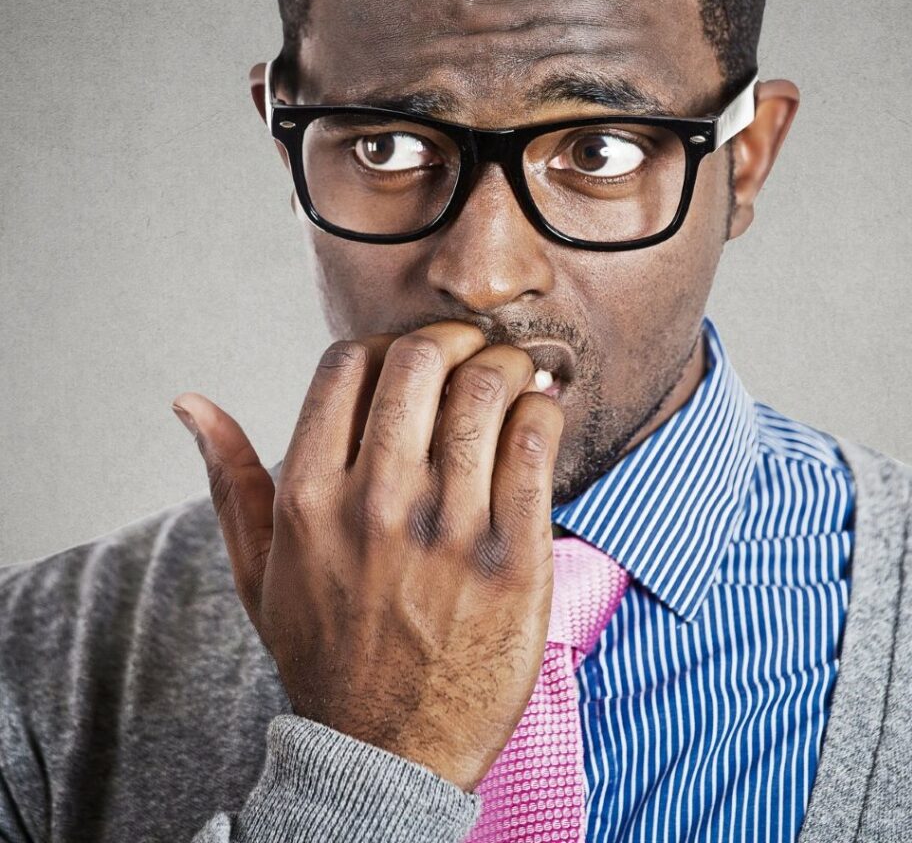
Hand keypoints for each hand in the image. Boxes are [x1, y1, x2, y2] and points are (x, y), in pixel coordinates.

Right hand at [171, 320, 563, 790]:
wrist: (390, 752)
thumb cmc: (327, 653)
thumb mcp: (257, 573)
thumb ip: (230, 479)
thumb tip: (191, 404)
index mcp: (308, 497)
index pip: (349, 361)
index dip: (387, 342)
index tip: (412, 358)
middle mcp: (375, 503)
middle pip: (422, 358)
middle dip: (455, 336)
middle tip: (473, 349)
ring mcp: (449, 530)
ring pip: (485, 389)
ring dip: (506, 362)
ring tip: (512, 373)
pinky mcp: (514, 556)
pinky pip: (535, 441)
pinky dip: (542, 407)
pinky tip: (539, 411)